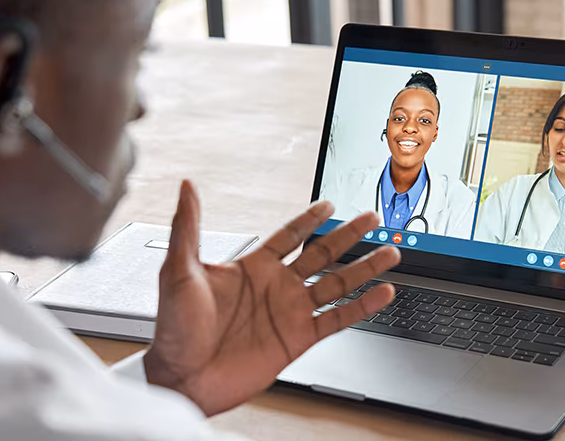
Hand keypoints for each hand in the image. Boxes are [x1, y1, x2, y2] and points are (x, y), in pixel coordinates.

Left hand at [143, 181, 399, 415]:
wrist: (182, 377)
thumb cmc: (173, 326)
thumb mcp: (179, 270)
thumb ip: (188, 227)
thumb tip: (186, 187)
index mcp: (252, 267)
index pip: (288, 235)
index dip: (309, 219)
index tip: (329, 204)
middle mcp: (276, 286)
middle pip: (322, 254)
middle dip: (348, 236)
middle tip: (372, 218)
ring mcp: (290, 312)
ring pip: (337, 284)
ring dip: (364, 268)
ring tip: (390, 252)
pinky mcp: (298, 338)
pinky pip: (338, 319)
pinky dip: (362, 307)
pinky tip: (382, 294)